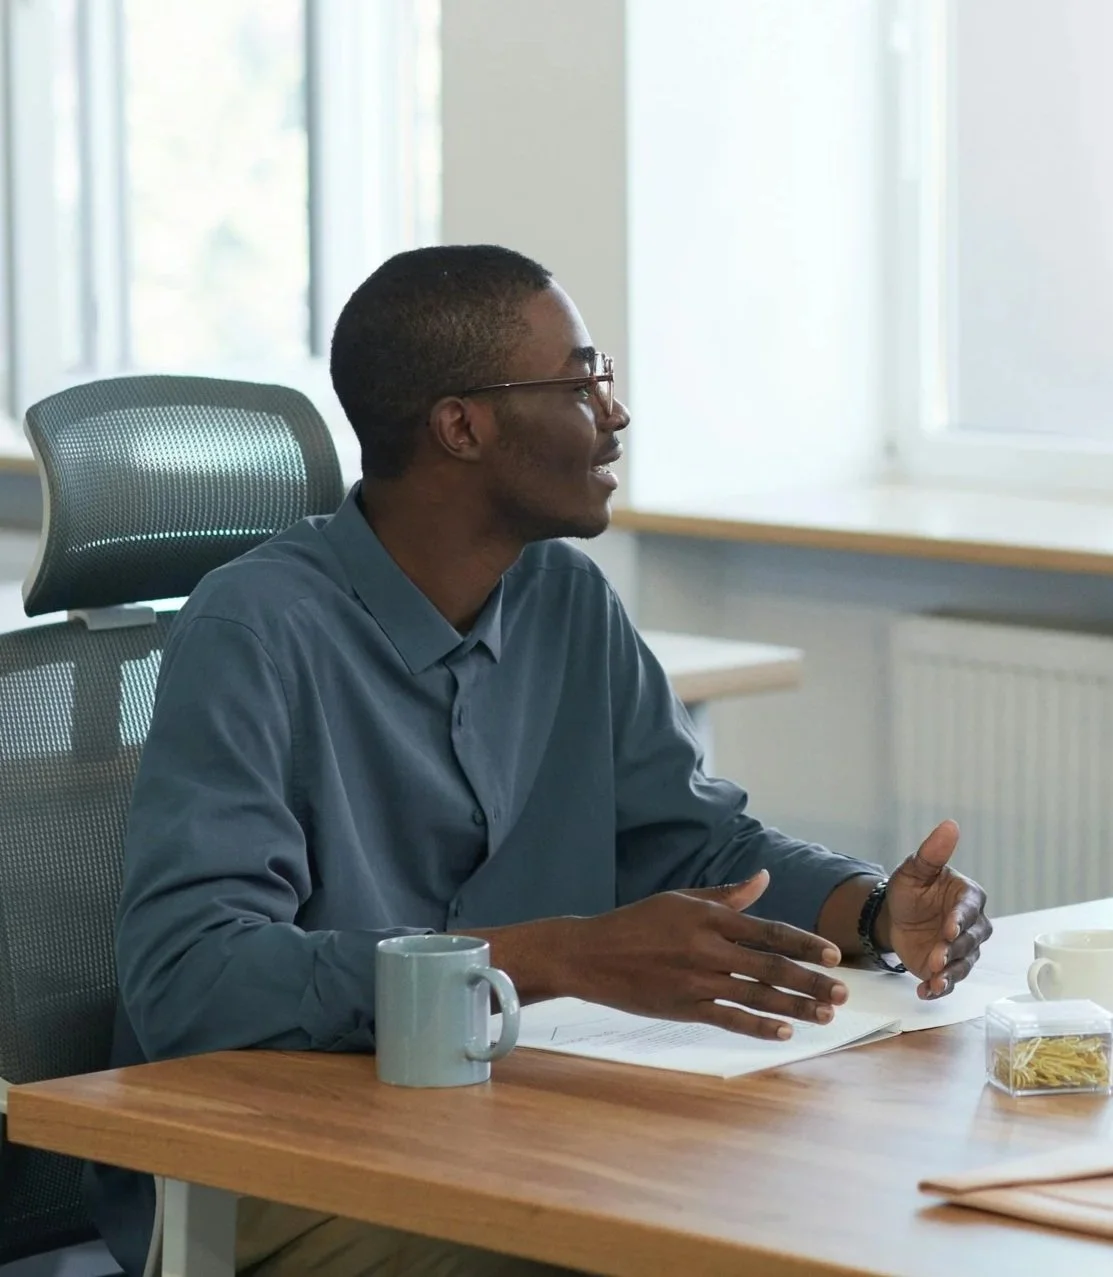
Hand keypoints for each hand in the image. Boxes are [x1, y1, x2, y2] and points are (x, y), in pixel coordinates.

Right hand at [559, 871, 848, 1039]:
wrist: (590, 954)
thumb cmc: (636, 922)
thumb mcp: (679, 899)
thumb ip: (726, 895)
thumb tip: (763, 878)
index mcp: (707, 918)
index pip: (768, 930)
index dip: (803, 943)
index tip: (831, 954)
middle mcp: (706, 949)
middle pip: (770, 967)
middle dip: (811, 981)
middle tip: (843, 992)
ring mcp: (695, 982)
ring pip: (757, 996)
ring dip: (795, 1007)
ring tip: (825, 1015)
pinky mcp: (684, 1008)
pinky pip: (729, 1019)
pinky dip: (759, 1026)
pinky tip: (784, 1031)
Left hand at [882, 820, 991, 999]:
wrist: (895, 915)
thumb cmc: (910, 888)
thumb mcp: (914, 870)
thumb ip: (931, 852)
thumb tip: (950, 825)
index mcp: (968, 897)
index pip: (969, 910)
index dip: (960, 920)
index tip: (949, 929)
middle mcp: (972, 925)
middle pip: (970, 941)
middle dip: (953, 951)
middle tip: (935, 958)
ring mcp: (962, 949)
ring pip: (963, 964)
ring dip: (949, 974)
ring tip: (934, 981)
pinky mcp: (949, 968)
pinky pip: (949, 980)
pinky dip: (938, 988)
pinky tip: (925, 992)